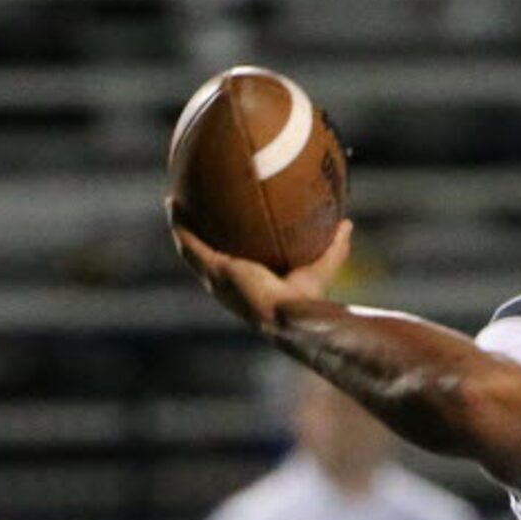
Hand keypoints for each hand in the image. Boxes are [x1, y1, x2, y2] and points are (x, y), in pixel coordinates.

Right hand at [168, 204, 353, 333]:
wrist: (291, 317)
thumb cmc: (308, 301)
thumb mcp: (323, 268)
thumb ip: (334, 247)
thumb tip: (347, 224)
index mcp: (250, 286)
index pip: (235, 265)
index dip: (228, 249)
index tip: (226, 231)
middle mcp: (228, 286)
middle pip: (207, 258)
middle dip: (199, 237)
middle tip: (194, 212)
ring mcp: (217, 280)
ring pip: (191, 250)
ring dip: (182, 228)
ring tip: (175, 203)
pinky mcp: (213, 272)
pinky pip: (190, 245)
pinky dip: (180, 225)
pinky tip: (173, 204)